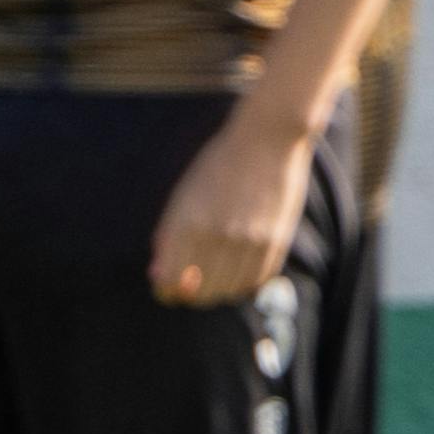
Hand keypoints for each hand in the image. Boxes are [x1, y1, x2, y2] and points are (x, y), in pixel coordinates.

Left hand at [149, 112, 319, 304]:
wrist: (267, 140)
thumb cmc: (217, 166)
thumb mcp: (182, 196)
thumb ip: (167, 238)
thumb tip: (157, 277)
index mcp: (186, 224)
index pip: (170, 282)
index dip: (167, 290)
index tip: (168, 286)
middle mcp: (217, 236)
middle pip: (200, 294)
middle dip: (191, 294)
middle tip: (192, 283)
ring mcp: (249, 241)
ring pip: (228, 291)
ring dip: (217, 290)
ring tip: (215, 274)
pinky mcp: (276, 242)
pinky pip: (255, 282)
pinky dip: (243, 284)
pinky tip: (237, 270)